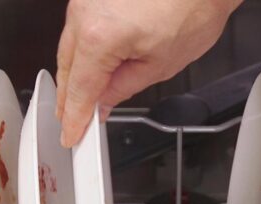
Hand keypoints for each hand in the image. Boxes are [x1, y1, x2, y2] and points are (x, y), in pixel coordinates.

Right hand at [55, 0, 242, 146]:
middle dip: (70, 97)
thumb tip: (104, 102)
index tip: (72, 135)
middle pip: (67, 67)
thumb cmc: (193, 7)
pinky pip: (77, 26)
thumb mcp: (160, 65)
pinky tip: (92, 63)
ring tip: (85, 96)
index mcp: (99, 36)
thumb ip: (123, 88)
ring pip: (69, 46)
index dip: (75, 118)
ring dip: (75, 71)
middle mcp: (84, 12)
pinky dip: (83, 47)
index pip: (80, 90)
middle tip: (75, 121)